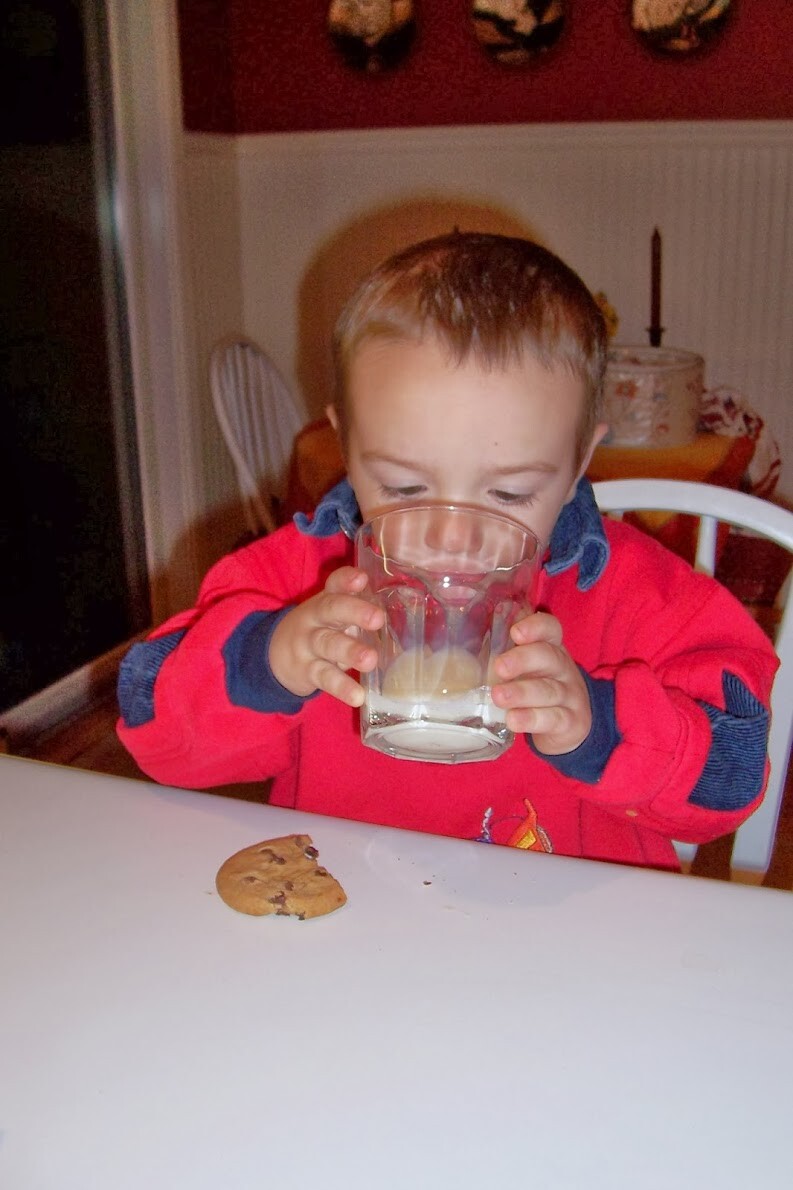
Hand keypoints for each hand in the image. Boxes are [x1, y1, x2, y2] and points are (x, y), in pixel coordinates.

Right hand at [268, 567, 383, 706]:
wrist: (274, 657)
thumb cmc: (319, 631)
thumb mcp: (332, 616)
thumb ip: (358, 611)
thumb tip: (403, 617)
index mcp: (326, 600)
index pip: (335, 584)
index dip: (347, 580)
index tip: (362, 578)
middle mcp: (315, 618)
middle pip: (331, 609)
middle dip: (355, 612)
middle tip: (378, 619)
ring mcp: (309, 644)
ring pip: (329, 644)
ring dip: (350, 651)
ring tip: (371, 660)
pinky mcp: (307, 671)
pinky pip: (325, 678)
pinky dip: (342, 688)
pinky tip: (358, 696)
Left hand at [491, 611, 591, 755]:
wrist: (571, 723)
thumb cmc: (536, 686)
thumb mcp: (525, 668)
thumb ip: (500, 656)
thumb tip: (456, 646)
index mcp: (550, 648)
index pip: (550, 629)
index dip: (536, 627)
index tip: (515, 632)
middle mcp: (562, 668)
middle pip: (548, 656)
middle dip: (522, 659)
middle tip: (499, 667)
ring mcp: (569, 695)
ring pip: (548, 690)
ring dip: (521, 692)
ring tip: (498, 696)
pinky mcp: (569, 721)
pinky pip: (552, 718)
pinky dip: (531, 718)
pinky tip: (513, 720)